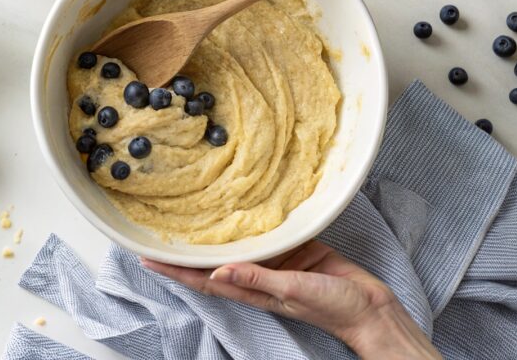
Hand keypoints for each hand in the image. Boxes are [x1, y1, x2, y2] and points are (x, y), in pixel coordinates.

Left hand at [142, 240, 440, 359]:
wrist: (370, 306)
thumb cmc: (333, 304)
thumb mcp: (293, 290)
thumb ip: (258, 279)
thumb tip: (218, 273)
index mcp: (253, 289)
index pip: (203, 279)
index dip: (174, 271)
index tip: (146, 259)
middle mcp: (257, 276)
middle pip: (212, 262)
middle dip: (184, 253)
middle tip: (156, 235)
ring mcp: (274, 263)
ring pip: (235, 247)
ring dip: (212, 237)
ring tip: (187, 219)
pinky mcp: (293, 251)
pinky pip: (263, 237)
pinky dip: (247, 225)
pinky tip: (237, 211)